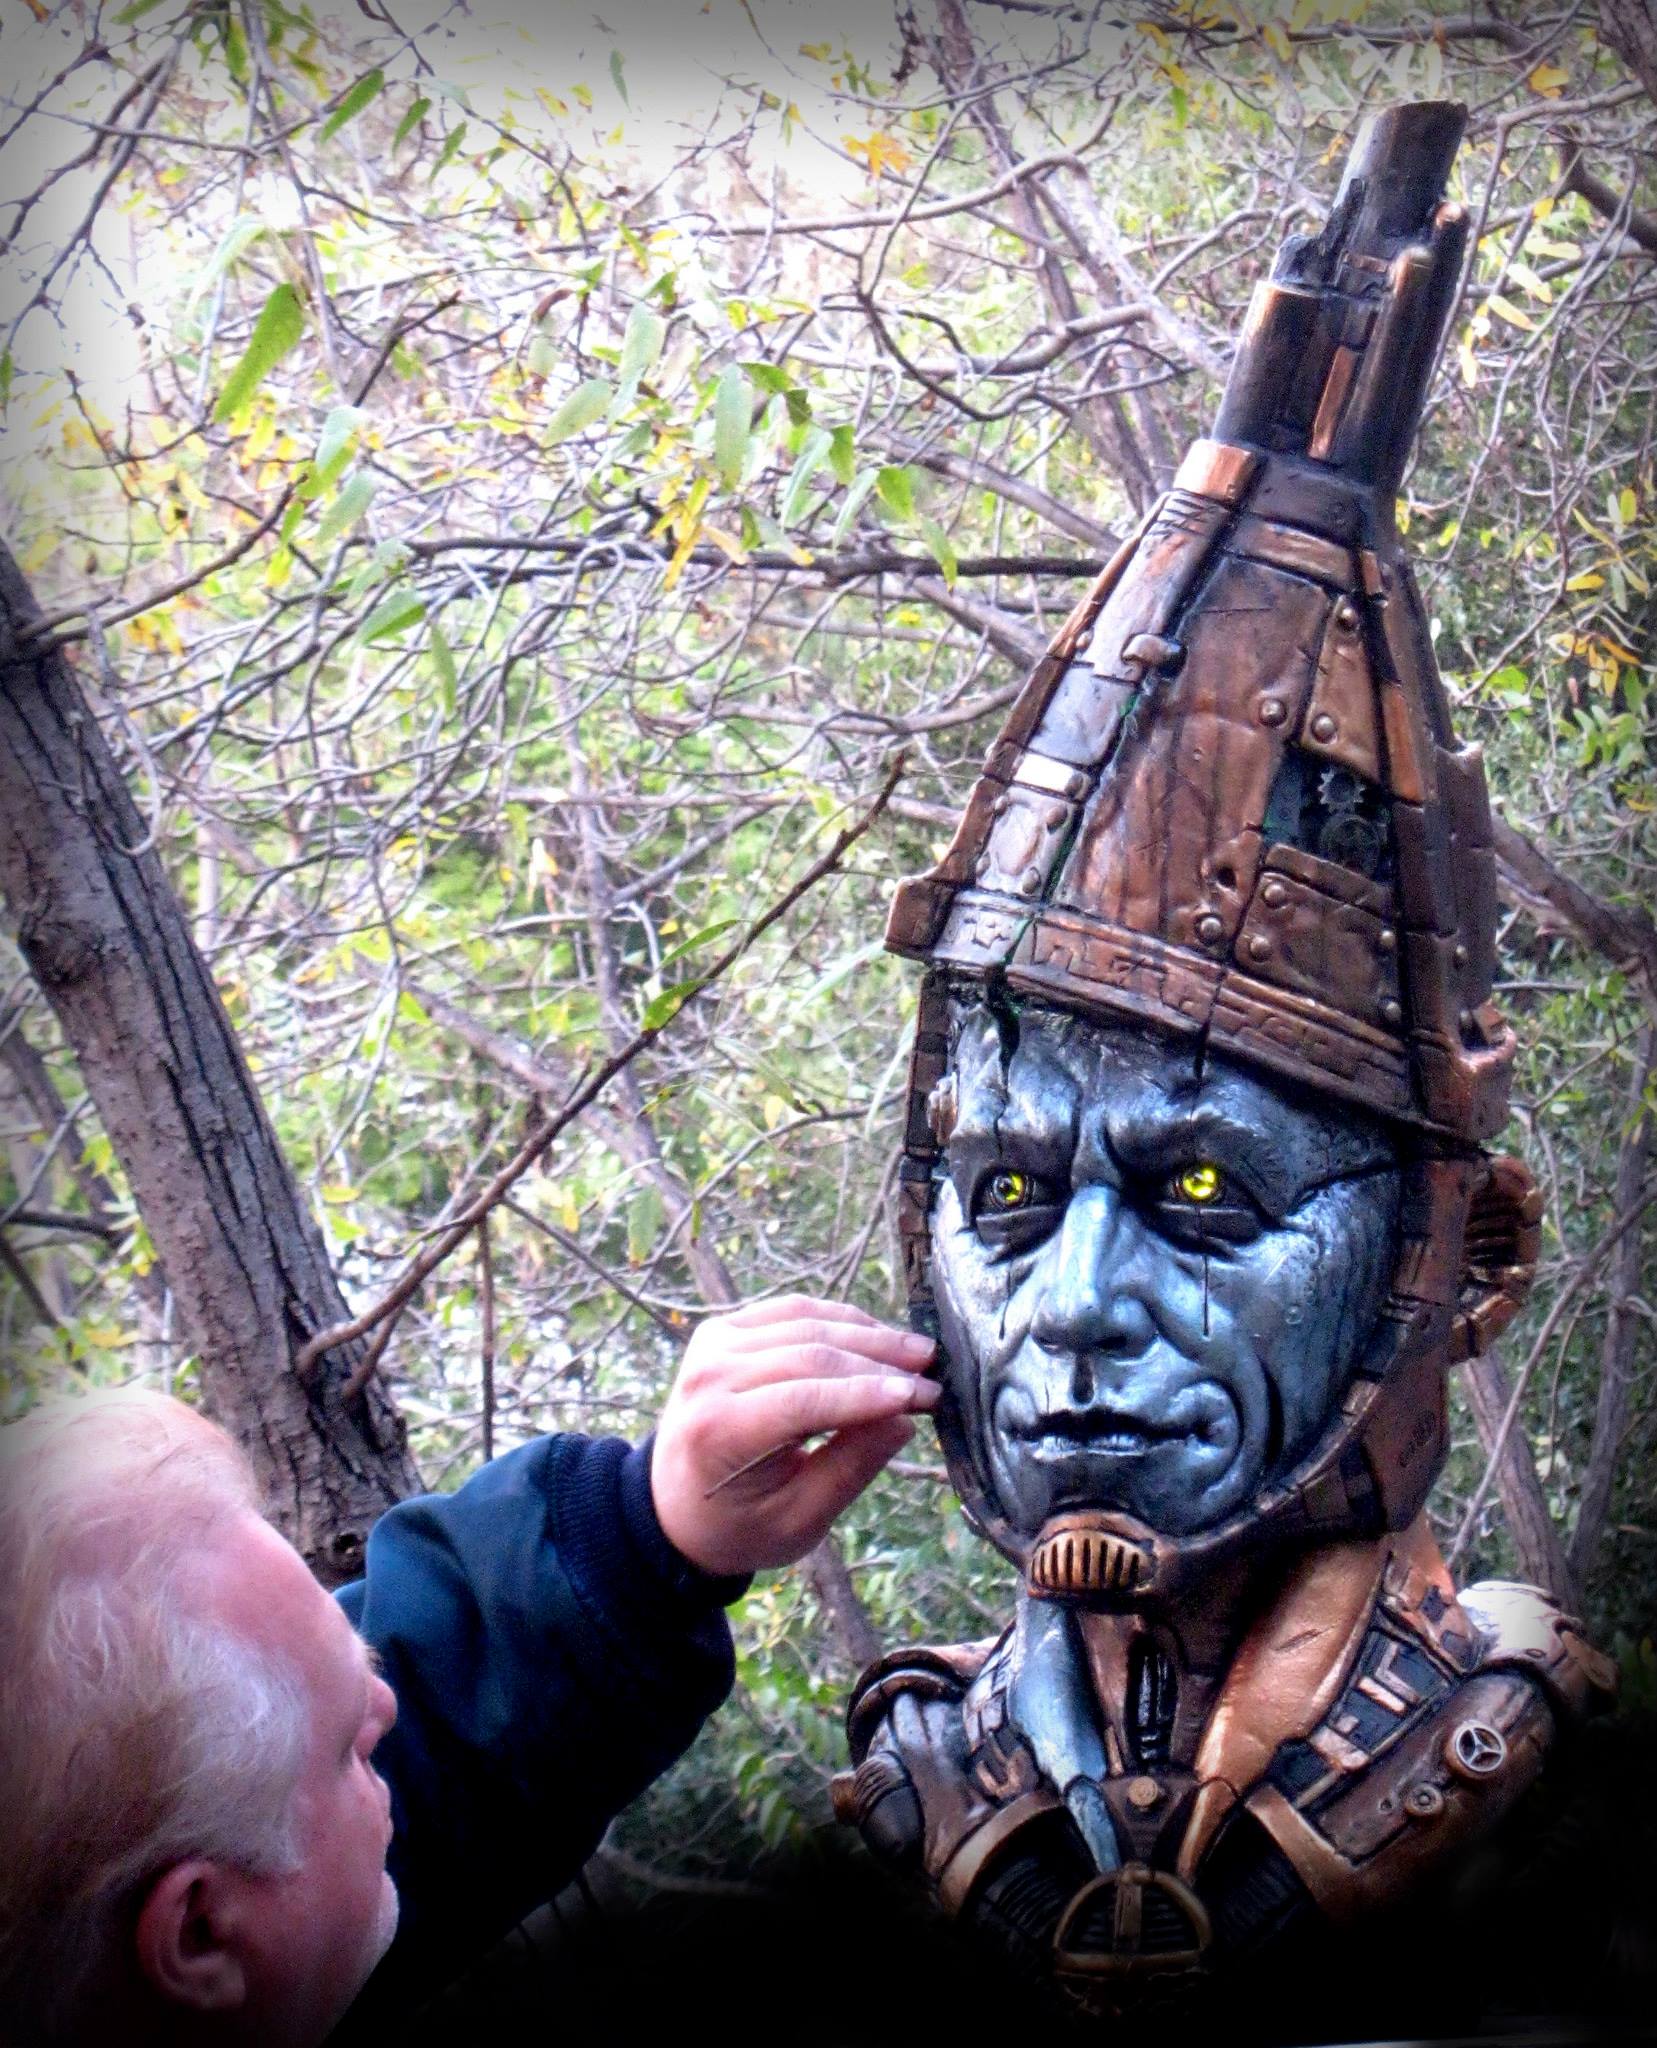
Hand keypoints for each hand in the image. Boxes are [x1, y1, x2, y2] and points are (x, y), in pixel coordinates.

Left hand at [651, 1293, 938, 1575]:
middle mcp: (709, 1376)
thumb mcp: (798, 1521)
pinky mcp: (724, 1328)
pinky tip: (877, 1336)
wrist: (675, 1505)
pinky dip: (839, 1319)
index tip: (925, 1396)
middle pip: (810, 1353)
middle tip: (933, 1374)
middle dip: (880, 1361)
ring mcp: (713, 1344)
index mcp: (718, 1430)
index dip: (871, 1394)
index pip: (805, 1398)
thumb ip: (850, 1469)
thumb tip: (904, 1420)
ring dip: (868, 1335)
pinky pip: (792, 1311)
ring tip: (917, 1352)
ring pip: (806, 1323)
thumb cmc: (740, 1524)